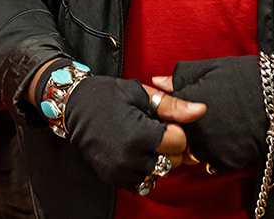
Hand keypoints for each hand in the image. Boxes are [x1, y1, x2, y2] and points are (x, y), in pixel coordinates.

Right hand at [63, 76, 202, 191]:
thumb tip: (201, 111)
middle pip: (172, 161)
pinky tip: (131, 150)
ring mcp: (121, 171)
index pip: (179, 142)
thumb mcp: (139, 93)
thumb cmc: (107, 95)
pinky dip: (141, 167)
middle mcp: (132, 158)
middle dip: (167, 146)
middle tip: (150, 128)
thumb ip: (172, 106)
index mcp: (140, 134)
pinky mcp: (113, 178)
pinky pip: (141, 180)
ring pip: (158, 173)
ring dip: (155, 158)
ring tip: (139, 139)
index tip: (160, 120)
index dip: (174, 128)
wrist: (72, 105)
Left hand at [155, 55, 265, 172]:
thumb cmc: (235, 75)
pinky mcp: (230, 159)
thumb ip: (176, 78)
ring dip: (196, 147)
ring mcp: (212, 146)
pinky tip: (218, 143)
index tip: (173, 114)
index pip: (164, 118)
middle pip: (177, 138)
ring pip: (193, 154)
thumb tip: (156, 82)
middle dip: (180, 133)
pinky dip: (213, 158)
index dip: (168, 116)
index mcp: (184, 106)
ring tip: (206, 134)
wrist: (270, 92)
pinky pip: (213, 165)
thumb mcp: (202, 69)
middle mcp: (195, 129)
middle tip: (190, 125)